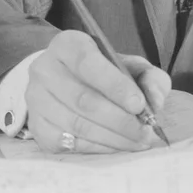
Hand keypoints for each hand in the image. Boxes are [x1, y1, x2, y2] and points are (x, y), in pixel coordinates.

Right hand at [25, 29, 170, 153]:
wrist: (65, 82)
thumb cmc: (103, 73)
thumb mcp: (129, 65)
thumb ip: (150, 78)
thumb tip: (155, 102)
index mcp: (68, 45)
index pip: (88, 64)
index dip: (115, 86)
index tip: (139, 105)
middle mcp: (45, 69)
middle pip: (83, 100)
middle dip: (120, 120)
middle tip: (145, 132)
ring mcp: (36, 100)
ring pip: (77, 124)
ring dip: (113, 138)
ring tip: (137, 142)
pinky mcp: (37, 126)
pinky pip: (69, 143)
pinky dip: (97, 148)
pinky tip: (116, 146)